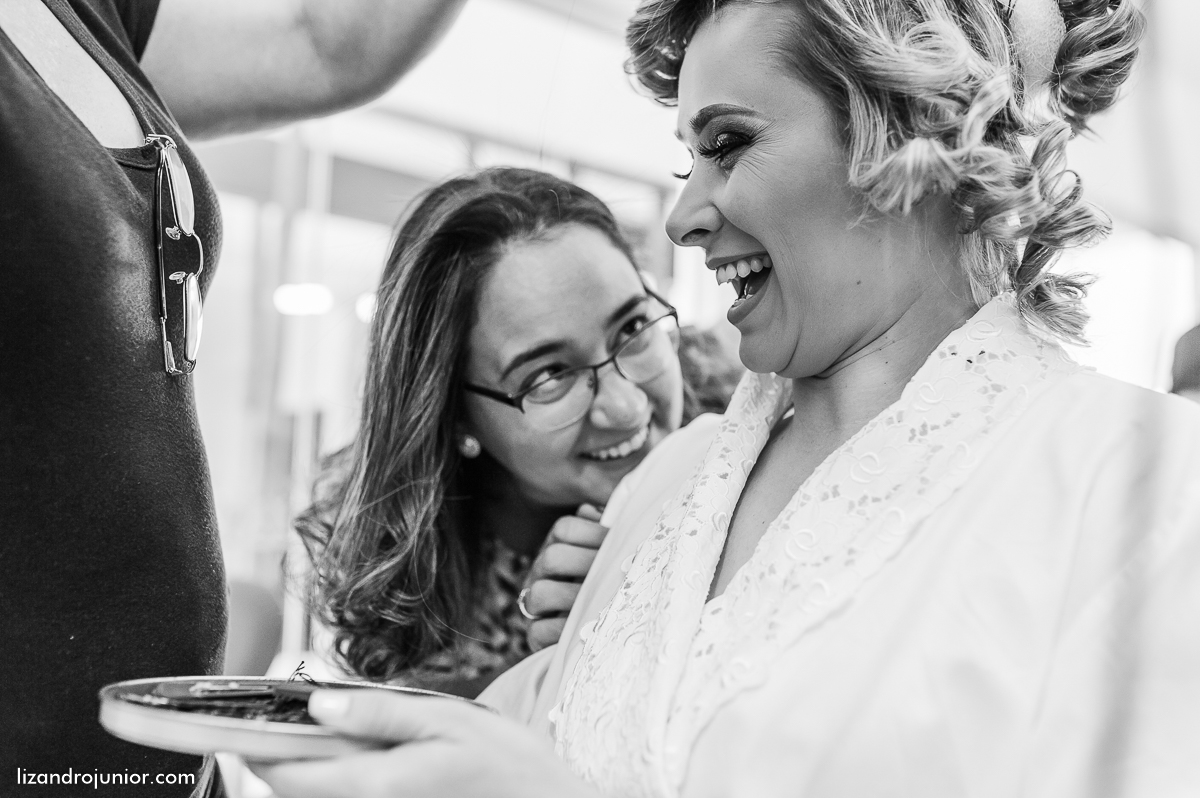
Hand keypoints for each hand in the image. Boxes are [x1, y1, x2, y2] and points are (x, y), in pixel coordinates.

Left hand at [249, 690, 598, 797]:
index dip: (238, 745)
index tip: (204, 722)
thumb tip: (315, 704)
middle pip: (289, 788)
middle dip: (267, 754)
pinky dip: (330, 780)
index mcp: (372, 785)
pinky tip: (356, 754)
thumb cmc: (508, 766)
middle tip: (270, 716)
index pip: (281, 771)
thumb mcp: (448, 722)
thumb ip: (379, 713)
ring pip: (314, 797)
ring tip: (318, 733)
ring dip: (300, 768)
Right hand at [523, 504, 606, 651]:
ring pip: (539, 593)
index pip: (564, 529)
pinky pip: (537, 631)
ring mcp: (535, 602)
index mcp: (559, 546)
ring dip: (573, 597)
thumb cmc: (612, 580)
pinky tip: (585, 629)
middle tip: (613, 573)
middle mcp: (542, 571)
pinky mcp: (535, 635)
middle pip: (552, 557)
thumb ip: (609, 530)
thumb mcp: (611, 552)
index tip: (620, 543)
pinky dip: (560, 631)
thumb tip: (609, 514)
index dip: (593, 532)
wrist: (602, 631)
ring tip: (601, 601)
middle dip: (586, 564)